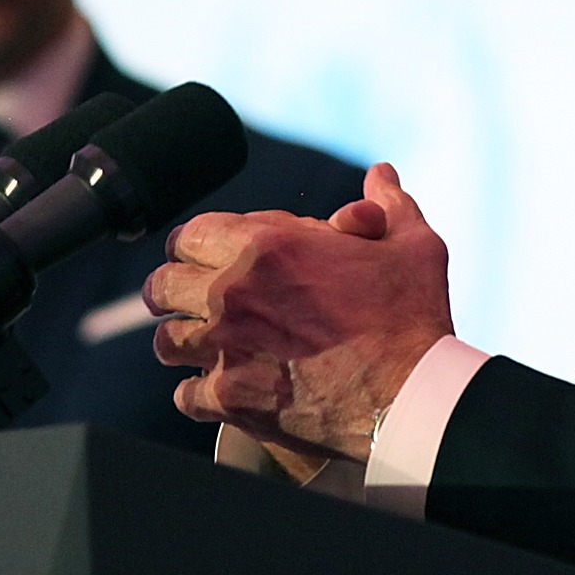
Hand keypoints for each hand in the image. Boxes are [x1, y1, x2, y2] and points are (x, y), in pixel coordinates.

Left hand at [146, 163, 450, 460]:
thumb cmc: (412, 318)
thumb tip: (382, 175)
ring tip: (204, 347)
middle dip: (175, 292)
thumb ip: (387, 205)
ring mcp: (226, 348)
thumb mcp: (410, 245)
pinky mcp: (231, 399)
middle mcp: (233, 292)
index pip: (189, 235)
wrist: (413, 395)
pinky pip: (185, 396)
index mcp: (266, 245)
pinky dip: (199, 395)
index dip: (195, 246)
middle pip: (162, 286)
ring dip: (183, 342)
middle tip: (193, 302)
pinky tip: (219, 392)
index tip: (205, 259)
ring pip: (164, 342)